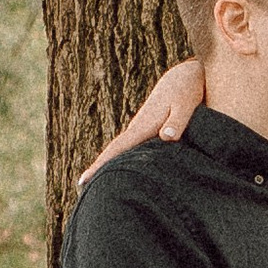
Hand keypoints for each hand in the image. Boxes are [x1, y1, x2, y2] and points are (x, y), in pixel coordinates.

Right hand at [80, 57, 206, 181]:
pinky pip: (134, 149)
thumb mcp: (186, 104)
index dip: (100, 165)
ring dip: (110, 166)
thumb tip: (166, 137)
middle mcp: (138, 129)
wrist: (183, 75)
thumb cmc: (186, 89)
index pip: (117, 148)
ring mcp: (142, 130)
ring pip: (124, 152)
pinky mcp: (150, 130)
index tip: (82, 181)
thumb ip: (178, 121)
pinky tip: (124, 171)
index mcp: (143, 126)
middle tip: (81, 192)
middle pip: (114, 153)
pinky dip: (124, 160)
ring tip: (98, 187)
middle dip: (99, 171)